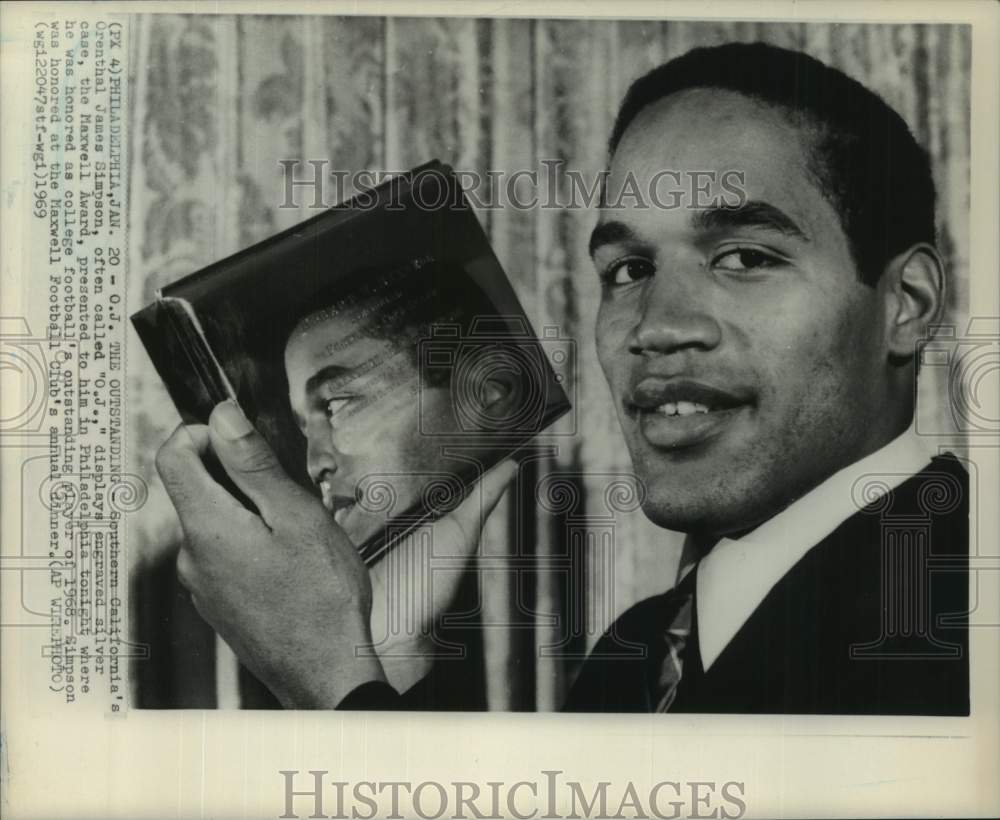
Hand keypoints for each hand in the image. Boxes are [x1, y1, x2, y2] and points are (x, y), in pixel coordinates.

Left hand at [155, 400, 514, 706]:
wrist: (326, 674)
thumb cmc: (321, 598)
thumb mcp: (296, 516)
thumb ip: (253, 465)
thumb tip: (221, 418)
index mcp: (206, 527)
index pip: (173, 455)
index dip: (205, 432)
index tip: (245, 439)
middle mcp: (192, 556)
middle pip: (197, 488)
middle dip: (242, 477)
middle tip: (293, 495)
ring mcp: (202, 585)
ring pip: (216, 522)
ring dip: (251, 513)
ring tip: (299, 537)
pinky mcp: (218, 604)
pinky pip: (225, 555)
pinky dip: (252, 544)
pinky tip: (291, 566)